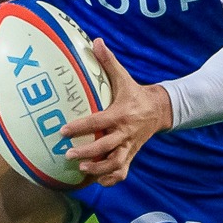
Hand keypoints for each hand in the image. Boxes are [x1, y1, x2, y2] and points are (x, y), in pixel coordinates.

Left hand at [61, 39, 171, 185]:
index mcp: (120, 113)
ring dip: (99, 169)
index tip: (63, 130)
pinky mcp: (132, 155)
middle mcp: (125, 132)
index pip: (98, 121)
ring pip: (116, 163)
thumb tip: (95, 41)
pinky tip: (98, 182)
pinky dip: (112, 179)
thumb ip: (108, 61)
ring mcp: (129, 146)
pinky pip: (123, 171)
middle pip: (106, 146)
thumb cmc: (135, 93)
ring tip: (83, 170)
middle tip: (69, 155)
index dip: (81, 127)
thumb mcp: (123, 77)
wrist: (160, 110)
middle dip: (88, 153)